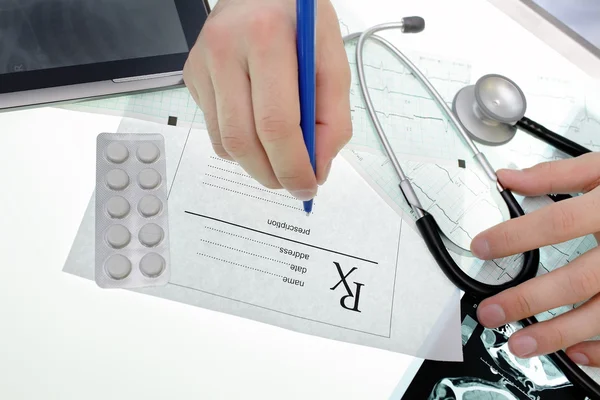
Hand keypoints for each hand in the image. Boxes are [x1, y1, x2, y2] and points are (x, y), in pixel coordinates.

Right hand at [183, 0, 351, 200]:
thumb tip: (318, 166)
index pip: (276, 123)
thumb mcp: (331, 57)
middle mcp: (225, 49)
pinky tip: (256, 128)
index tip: (308, 185)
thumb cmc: (297, 19)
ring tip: (279, 156)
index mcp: (266, 38)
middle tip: (293, 183)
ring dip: (256, 165)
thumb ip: (332, 116)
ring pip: (225, 143)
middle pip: (244, 141)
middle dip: (273, 175)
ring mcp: (202, 63)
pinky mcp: (191, 76)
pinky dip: (240, 145)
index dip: (293, 166)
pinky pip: (215, 131)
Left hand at [471, 152, 599, 366]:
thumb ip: (556, 175)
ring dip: (559, 333)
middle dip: (529, 300)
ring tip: (520, 342)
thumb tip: (508, 178)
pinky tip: (574, 353)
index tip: (481, 247)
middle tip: (492, 312)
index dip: (517, 236)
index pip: (559, 223)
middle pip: (578, 279)